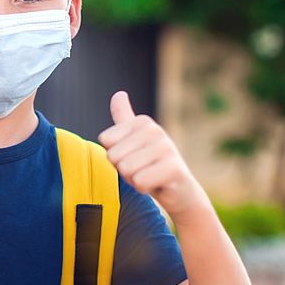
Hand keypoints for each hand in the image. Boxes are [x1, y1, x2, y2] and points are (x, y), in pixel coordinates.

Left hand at [97, 91, 207, 218]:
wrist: (179, 191)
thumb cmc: (150, 165)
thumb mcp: (133, 140)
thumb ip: (124, 117)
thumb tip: (119, 94)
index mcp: (142, 121)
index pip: (105, 141)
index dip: (115, 155)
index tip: (133, 157)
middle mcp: (155, 130)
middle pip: (113, 156)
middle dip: (123, 170)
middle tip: (142, 170)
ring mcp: (167, 147)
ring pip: (125, 170)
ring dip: (134, 180)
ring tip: (149, 176)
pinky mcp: (174, 168)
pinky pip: (139, 181)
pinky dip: (144, 188)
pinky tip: (157, 185)